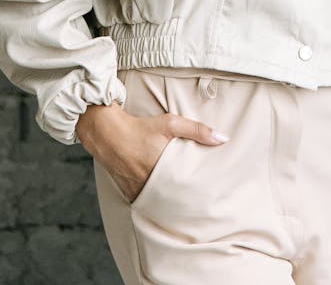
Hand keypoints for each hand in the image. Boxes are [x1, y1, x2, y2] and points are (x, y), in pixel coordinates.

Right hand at [76, 102, 227, 202]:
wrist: (108, 134)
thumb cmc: (141, 127)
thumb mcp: (171, 124)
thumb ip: (197, 130)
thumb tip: (223, 138)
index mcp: (163, 169)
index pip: (186, 189)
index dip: (198, 195)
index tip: (209, 196)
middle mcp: (150, 184)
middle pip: (174, 200)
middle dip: (186, 202)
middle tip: (201, 204)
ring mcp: (139, 192)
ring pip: (160, 203)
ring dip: (171, 203)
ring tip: (185, 205)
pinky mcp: (130, 194)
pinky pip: (146, 202)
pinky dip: (155, 201)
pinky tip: (165, 201)